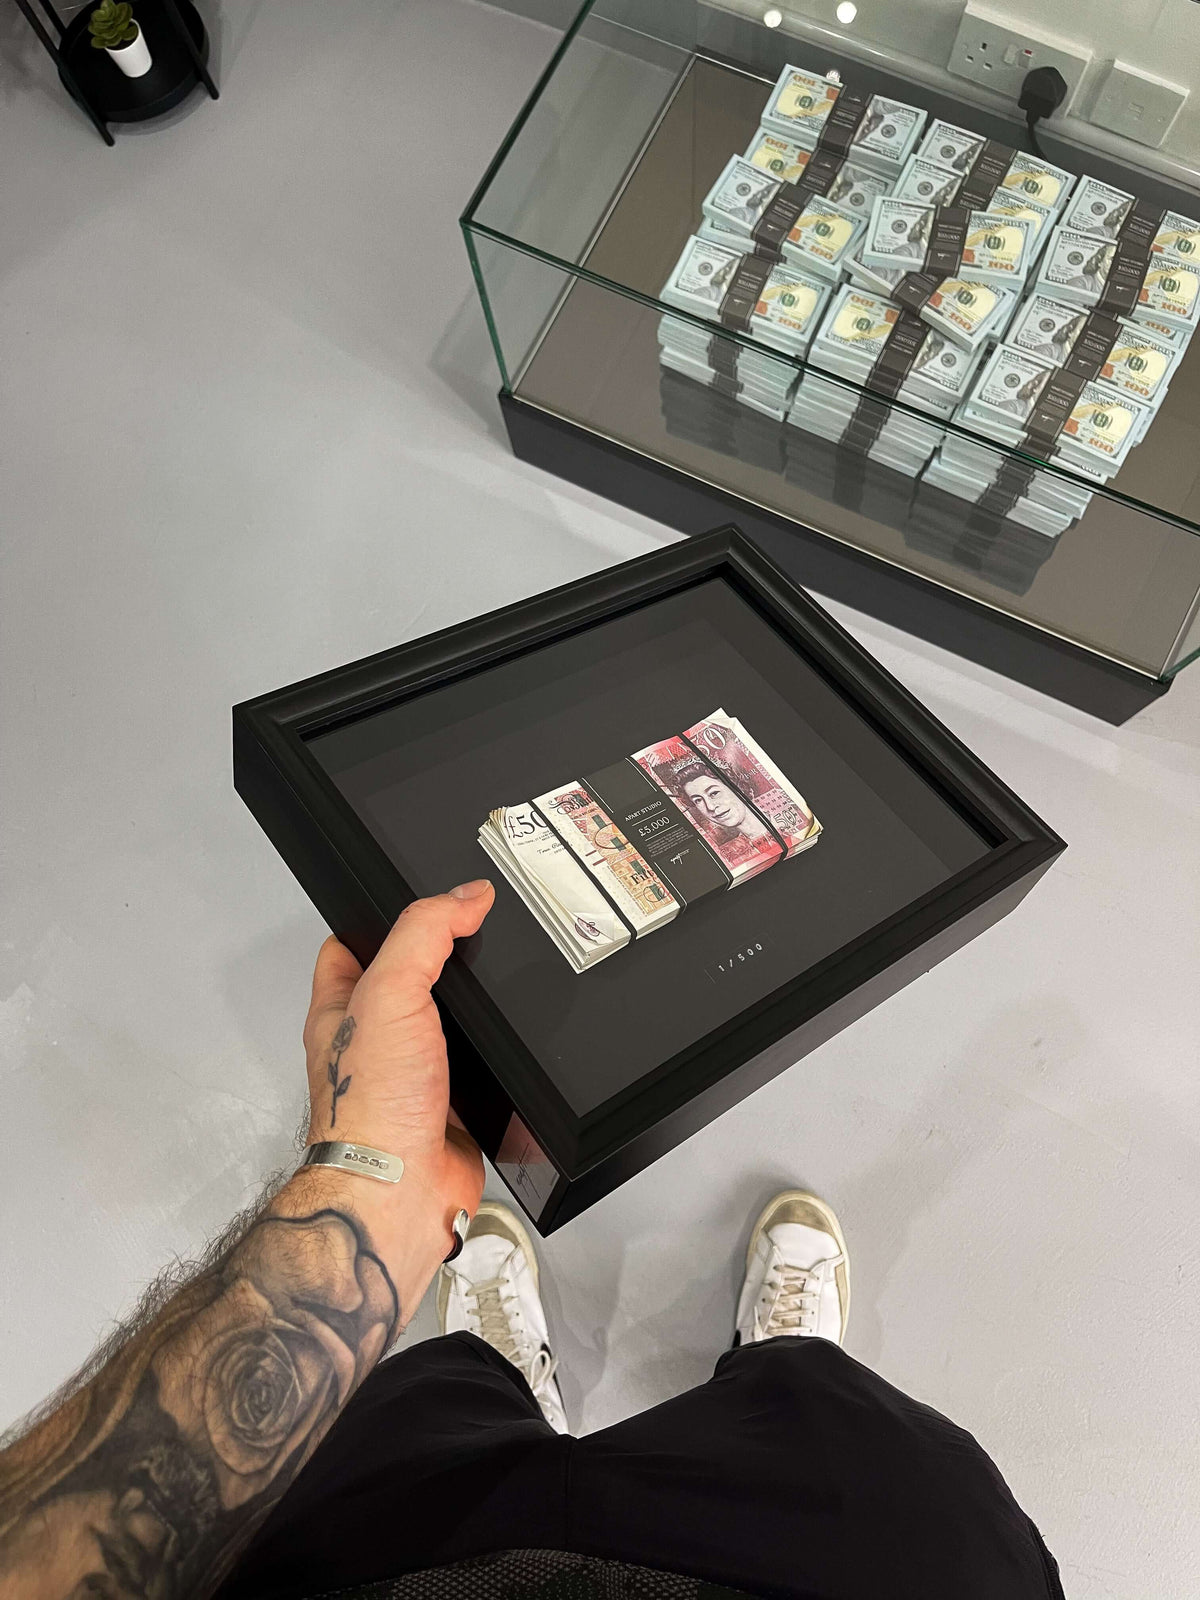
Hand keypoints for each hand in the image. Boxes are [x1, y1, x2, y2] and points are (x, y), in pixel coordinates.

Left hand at [301, 880, 494, 1244]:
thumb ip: (425, 935)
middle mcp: (374, 1044)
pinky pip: (480, 1070)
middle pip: (406, 984)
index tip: (418, 900)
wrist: (400, 1189)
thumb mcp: (389, 992)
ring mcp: (411, 1077)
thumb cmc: (370, 1106)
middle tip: (470, 937)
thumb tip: (466, 896)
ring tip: (497, 987)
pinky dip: (498, 1060)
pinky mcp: (451, 1107)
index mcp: (341, 1010)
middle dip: (438, 963)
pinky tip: (513, 1046)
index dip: (379, 919)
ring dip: (472, 1015)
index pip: (349, 947)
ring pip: (446, 1028)